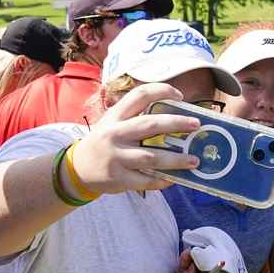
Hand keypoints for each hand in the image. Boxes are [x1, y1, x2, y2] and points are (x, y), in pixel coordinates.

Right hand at [71, 83, 200, 194]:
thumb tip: (177, 118)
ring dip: (176, 159)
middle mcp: (114, 134)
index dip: (161, 91)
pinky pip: (146, 181)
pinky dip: (162, 180)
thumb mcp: (113, 123)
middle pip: (150, 125)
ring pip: (151, 157)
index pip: (139, 95)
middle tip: (196, 125)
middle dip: (176, 124)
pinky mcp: (118, 178)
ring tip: (195, 160)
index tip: (180, 96)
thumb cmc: (104, 142)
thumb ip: (136, 118)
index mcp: (115, 116)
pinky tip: (175, 179)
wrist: (76, 169)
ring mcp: (116, 157)